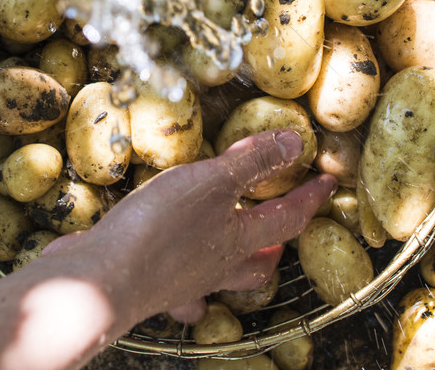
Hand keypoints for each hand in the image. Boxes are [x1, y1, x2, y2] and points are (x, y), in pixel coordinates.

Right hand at [43, 129, 334, 324]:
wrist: (105, 279)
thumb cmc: (161, 227)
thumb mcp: (210, 180)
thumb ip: (251, 161)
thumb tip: (296, 142)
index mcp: (238, 240)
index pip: (287, 218)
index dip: (310, 198)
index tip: (329, 182)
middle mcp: (216, 266)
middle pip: (258, 263)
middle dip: (274, 245)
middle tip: (282, 228)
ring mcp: (184, 282)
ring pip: (222, 279)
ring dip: (235, 266)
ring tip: (236, 250)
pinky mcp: (152, 287)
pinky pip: (178, 292)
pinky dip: (186, 287)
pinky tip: (179, 278)